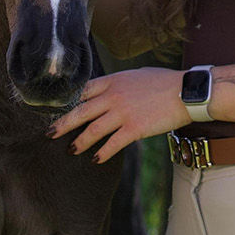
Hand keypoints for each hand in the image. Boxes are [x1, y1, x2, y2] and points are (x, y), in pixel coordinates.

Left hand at [48, 67, 187, 163]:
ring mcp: (122, 113)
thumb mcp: (136, 75)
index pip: (82, 91)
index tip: (56, 110)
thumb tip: (106, 91)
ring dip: (79, 141)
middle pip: (80, 111)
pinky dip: (102, 153)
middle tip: (49, 133)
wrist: (185, 92)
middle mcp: (114, 96)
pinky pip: (112, 144)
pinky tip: (96, 159)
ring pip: (92, 130)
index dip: (67, 101)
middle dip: (62, 124)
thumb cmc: (164, 82)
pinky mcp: (134, 129)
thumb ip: (118, 83)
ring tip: (72, 149)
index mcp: (113, 80)